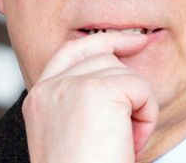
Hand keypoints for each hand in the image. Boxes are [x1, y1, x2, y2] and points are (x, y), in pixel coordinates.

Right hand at [22, 33, 158, 162]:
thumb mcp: (72, 136)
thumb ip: (81, 104)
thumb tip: (118, 68)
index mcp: (39, 99)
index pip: (71, 51)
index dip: (105, 41)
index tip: (134, 41)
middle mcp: (49, 87)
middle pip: (104, 57)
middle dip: (127, 88)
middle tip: (130, 128)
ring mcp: (71, 85)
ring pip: (125, 74)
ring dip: (136, 109)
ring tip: (122, 145)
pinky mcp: (98, 90)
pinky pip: (141, 89)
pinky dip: (146, 118)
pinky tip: (130, 144)